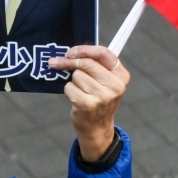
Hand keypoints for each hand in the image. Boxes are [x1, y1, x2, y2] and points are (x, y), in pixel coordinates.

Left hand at [49, 45, 129, 161]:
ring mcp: (103, 97)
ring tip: (81, 92)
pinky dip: (69, 91)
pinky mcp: (88, 105)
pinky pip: (69, 87)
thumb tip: (71, 52)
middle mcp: (115, 86)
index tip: (70, 51)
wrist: (97, 128)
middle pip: (86, 63)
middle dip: (69, 62)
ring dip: (73, 82)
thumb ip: (96, 65)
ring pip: (76, 75)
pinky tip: (76, 99)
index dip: (84, 49)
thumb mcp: (106, 82)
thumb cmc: (98, 100)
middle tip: (56, 62)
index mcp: (122, 76)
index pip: (103, 53)